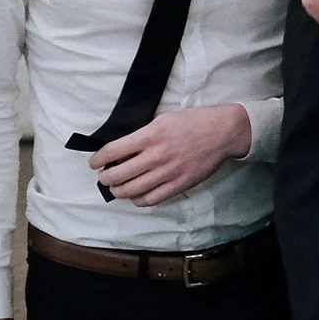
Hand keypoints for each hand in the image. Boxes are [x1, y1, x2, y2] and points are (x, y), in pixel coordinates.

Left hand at [91, 103, 250, 204]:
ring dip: (118, 191)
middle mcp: (157, 155)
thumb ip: (143, 135)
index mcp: (151, 135)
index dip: (97, 159)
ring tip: (117, 188)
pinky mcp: (180, 184)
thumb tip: (123, 151)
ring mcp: (168, 172)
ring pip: (131, 190)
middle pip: (117, 174)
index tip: (94, 163)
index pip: (112, 151)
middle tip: (104, 177)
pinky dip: (138, 200)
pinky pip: (151, 199)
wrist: (224, 131)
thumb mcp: (164, 119)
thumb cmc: (194, 121)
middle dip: (105, 178)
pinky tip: (136, 195)